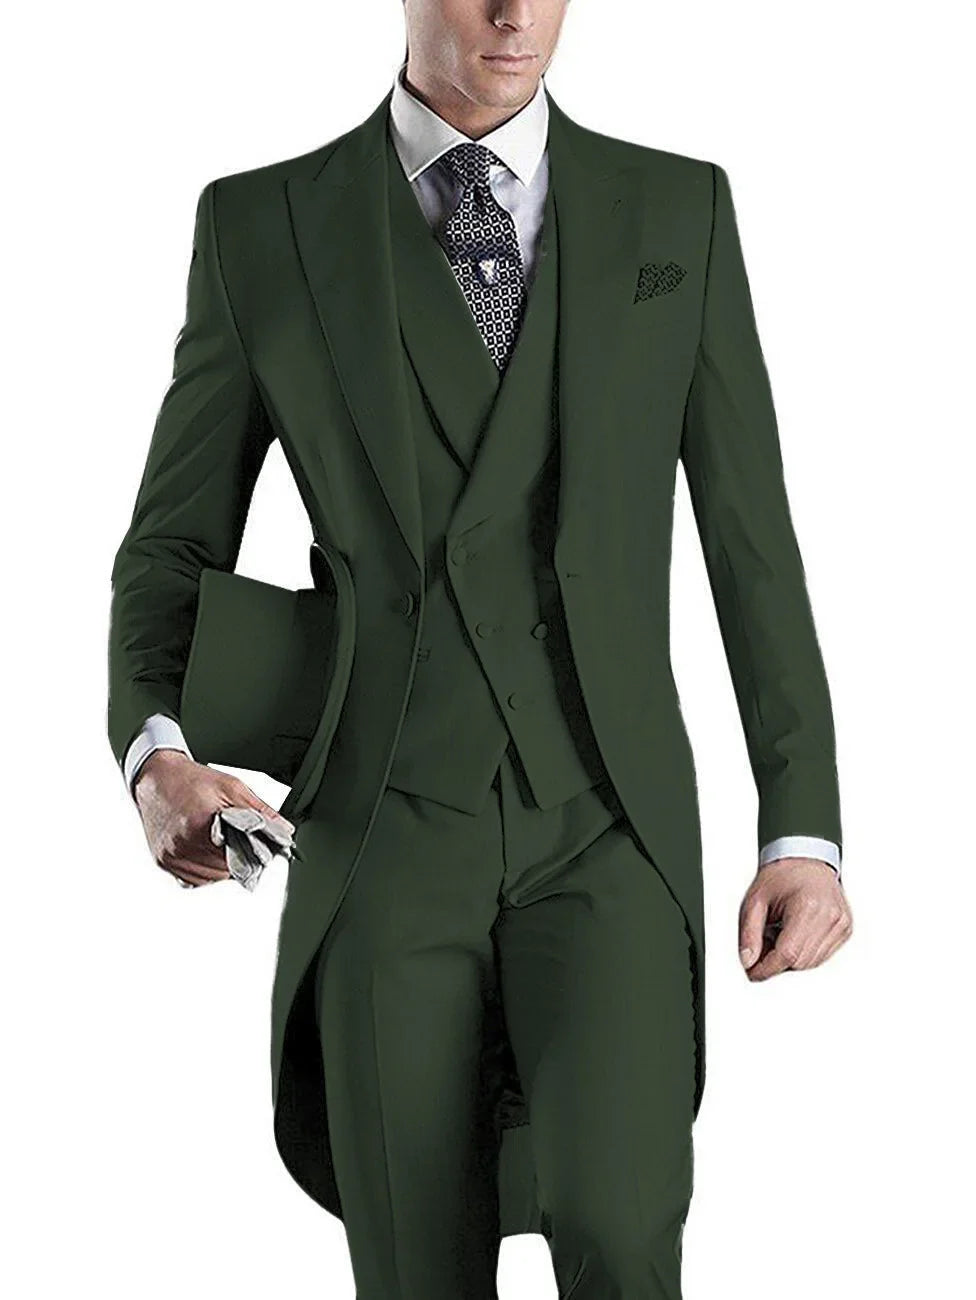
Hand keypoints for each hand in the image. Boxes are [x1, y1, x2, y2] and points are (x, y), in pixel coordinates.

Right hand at [133, 749, 294, 888]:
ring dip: (224, 867)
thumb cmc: (192, 780)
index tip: (262, 848)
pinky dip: (206, 871)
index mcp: (200, 824)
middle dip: (240, 859)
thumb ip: (259, 811)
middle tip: (244, 843)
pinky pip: (194, 880)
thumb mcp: (231, 786)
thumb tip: (284, 831)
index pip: (240, 854)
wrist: (155, 777)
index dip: (254, 853)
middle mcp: (182, 844)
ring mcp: (171, 856)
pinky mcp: (163, 861)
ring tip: (226, 845)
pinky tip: (210, 853)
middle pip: (226, 869)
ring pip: (212, 878)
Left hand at [738, 857, 852, 980]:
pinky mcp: (846, 929)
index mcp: (808, 906)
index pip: (787, 954)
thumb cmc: (781, 876)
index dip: (767, 968)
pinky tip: (794, 933)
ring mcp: (842, 924)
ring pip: (812, 963)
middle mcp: (830, 916)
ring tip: (779, 932)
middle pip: (800, 962)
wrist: (805, 860)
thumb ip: (749, 933)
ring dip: (791, 958)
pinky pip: (822, 956)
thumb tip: (748, 962)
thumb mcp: (755, 900)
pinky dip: (804, 953)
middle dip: (777, 961)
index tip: (753, 972)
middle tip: (763, 941)